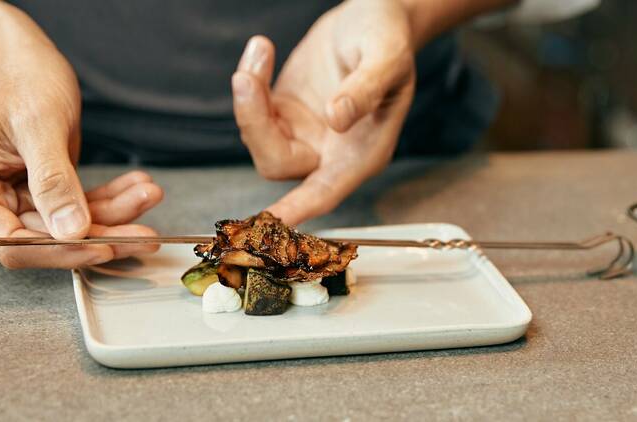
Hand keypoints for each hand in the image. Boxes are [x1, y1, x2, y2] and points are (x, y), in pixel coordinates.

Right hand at [0, 4, 162, 268]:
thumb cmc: (19, 78)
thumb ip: (53, 180)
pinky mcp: (44, 193)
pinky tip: (139, 186)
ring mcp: (17, 200)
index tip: (105, 245)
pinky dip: (113, 199)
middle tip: (147, 234)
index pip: (14, 243)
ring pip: (73, 227)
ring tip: (150, 193)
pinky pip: (82, 206)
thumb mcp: (39, 126)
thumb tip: (72, 231)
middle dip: (103, 234)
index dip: (62, 251)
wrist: (17, 55)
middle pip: (49, 241)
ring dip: (117, 214)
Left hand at [231, 0, 414, 224]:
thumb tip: (336, 118)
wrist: (374, 17)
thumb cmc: (389, 40)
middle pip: (278, 163)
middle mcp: (329, 152)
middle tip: (248, 77)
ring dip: (248, 96)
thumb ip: (364, 89)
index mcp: (360, 154)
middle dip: (254, 123)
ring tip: (261, 49)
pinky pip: (252, 110)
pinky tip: (262, 50)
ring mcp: (302, 132)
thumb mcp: (386, 59)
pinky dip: (249, 81)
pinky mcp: (283, 111)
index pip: (325, 192)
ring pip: (258, 137)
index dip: (298, 210)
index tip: (270, 223)